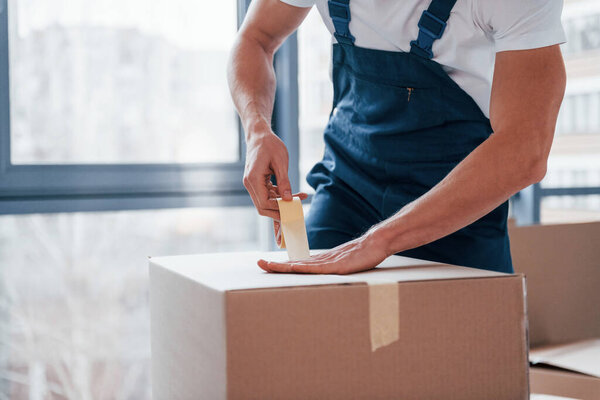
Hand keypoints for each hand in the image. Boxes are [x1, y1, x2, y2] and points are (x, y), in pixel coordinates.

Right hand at [243, 124, 306, 219]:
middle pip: (263, 206)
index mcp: (253, 179)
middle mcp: (250, 183)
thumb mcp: (280, 162)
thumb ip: (284, 182)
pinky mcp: (257, 182)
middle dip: (279, 210)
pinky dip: (279, 196)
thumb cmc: (270, 145)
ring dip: (282, 203)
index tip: (293, 208)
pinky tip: (293, 194)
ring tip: (300, 198)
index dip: (278, 209)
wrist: (259, 135)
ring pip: (266, 201)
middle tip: (296, 210)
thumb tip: (288, 199)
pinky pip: (268, 194)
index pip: (264, 203)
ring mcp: (252, 183)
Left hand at [258, 230, 389, 274]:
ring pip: (301, 265)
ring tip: (267, 265)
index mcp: (322, 261)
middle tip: (259, 263)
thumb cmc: (362, 254)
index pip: (297, 264)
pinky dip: (303, 269)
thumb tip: (324, 274)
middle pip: (294, 263)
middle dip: (276, 264)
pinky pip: (317, 268)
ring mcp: (329, 262)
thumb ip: (334, 268)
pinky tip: (292, 268)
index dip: (281, 264)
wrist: (376, 243)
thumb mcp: (344, 264)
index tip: (267, 263)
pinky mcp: (337, 266)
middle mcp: (321, 260)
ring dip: (283, 265)